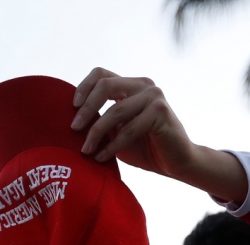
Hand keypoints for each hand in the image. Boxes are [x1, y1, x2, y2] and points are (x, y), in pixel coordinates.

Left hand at [71, 68, 196, 175]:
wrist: (177, 164)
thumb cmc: (146, 148)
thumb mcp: (117, 131)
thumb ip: (101, 120)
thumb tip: (72, 119)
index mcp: (132, 85)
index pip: (101, 74)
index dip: (83, 87)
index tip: (72, 107)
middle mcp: (144, 85)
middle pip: (105, 86)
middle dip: (86, 109)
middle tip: (74, 129)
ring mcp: (154, 96)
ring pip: (115, 111)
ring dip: (96, 132)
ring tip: (86, 150)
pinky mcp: (160, 112)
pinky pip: (128, 129)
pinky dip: (112, 145)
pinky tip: (102, 157)